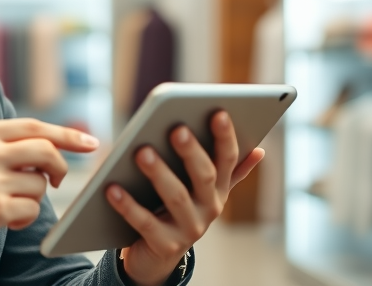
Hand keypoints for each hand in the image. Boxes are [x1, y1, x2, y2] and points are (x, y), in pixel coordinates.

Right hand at [0, 118, 99, 253]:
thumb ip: (1, 140)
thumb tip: (46, 142)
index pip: (35, 126)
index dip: (67, 134)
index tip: (90, 142)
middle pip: (46, 152)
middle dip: (60, 168)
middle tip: (57, 180)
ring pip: (40, 185)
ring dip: (34, 198)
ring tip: (9, 203)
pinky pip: (31, 211)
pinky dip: (24, 218)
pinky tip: (4, 219)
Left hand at [105, 111, 263, 285]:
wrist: (156, 258)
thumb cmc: (178, 212)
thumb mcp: (203, 192)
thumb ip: (229, 171)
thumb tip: (260, 149)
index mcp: (218, 189)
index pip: (227, 159)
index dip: (225, 136)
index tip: (218, 112)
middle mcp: (210, 209)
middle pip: (203, 175)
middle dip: (191, 151)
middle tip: (176, 128)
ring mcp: (189, 230)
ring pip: (176, 197)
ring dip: (159, 173)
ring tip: (141, 151)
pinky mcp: (164, 246)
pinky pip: (145, 223)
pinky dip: (128, 205)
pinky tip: (112, 188)